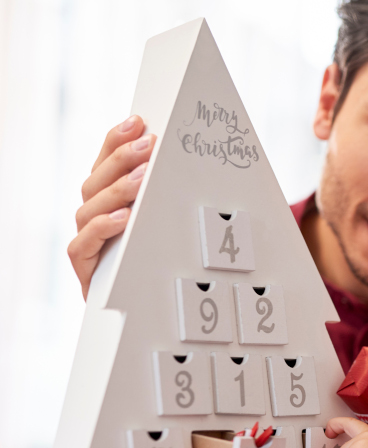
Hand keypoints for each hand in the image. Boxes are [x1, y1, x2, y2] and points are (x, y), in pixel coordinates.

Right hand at [67, 116, 156, 298]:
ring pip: (89, 207)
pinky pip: (84, 243)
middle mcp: (92, 218)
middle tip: (149, 143)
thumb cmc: (161, 266)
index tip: (138, 121)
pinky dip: (102, 228)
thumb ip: (168, 200)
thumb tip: (190, 166)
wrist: (146, 315)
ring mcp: (86, 242)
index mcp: (108, 203)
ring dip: (118, 189)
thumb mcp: (169, 228)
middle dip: (122, 158)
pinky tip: (124, 218)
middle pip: (96, 180)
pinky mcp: (85, 268)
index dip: (116, 141)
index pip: (105, 164)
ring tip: (143, 176)